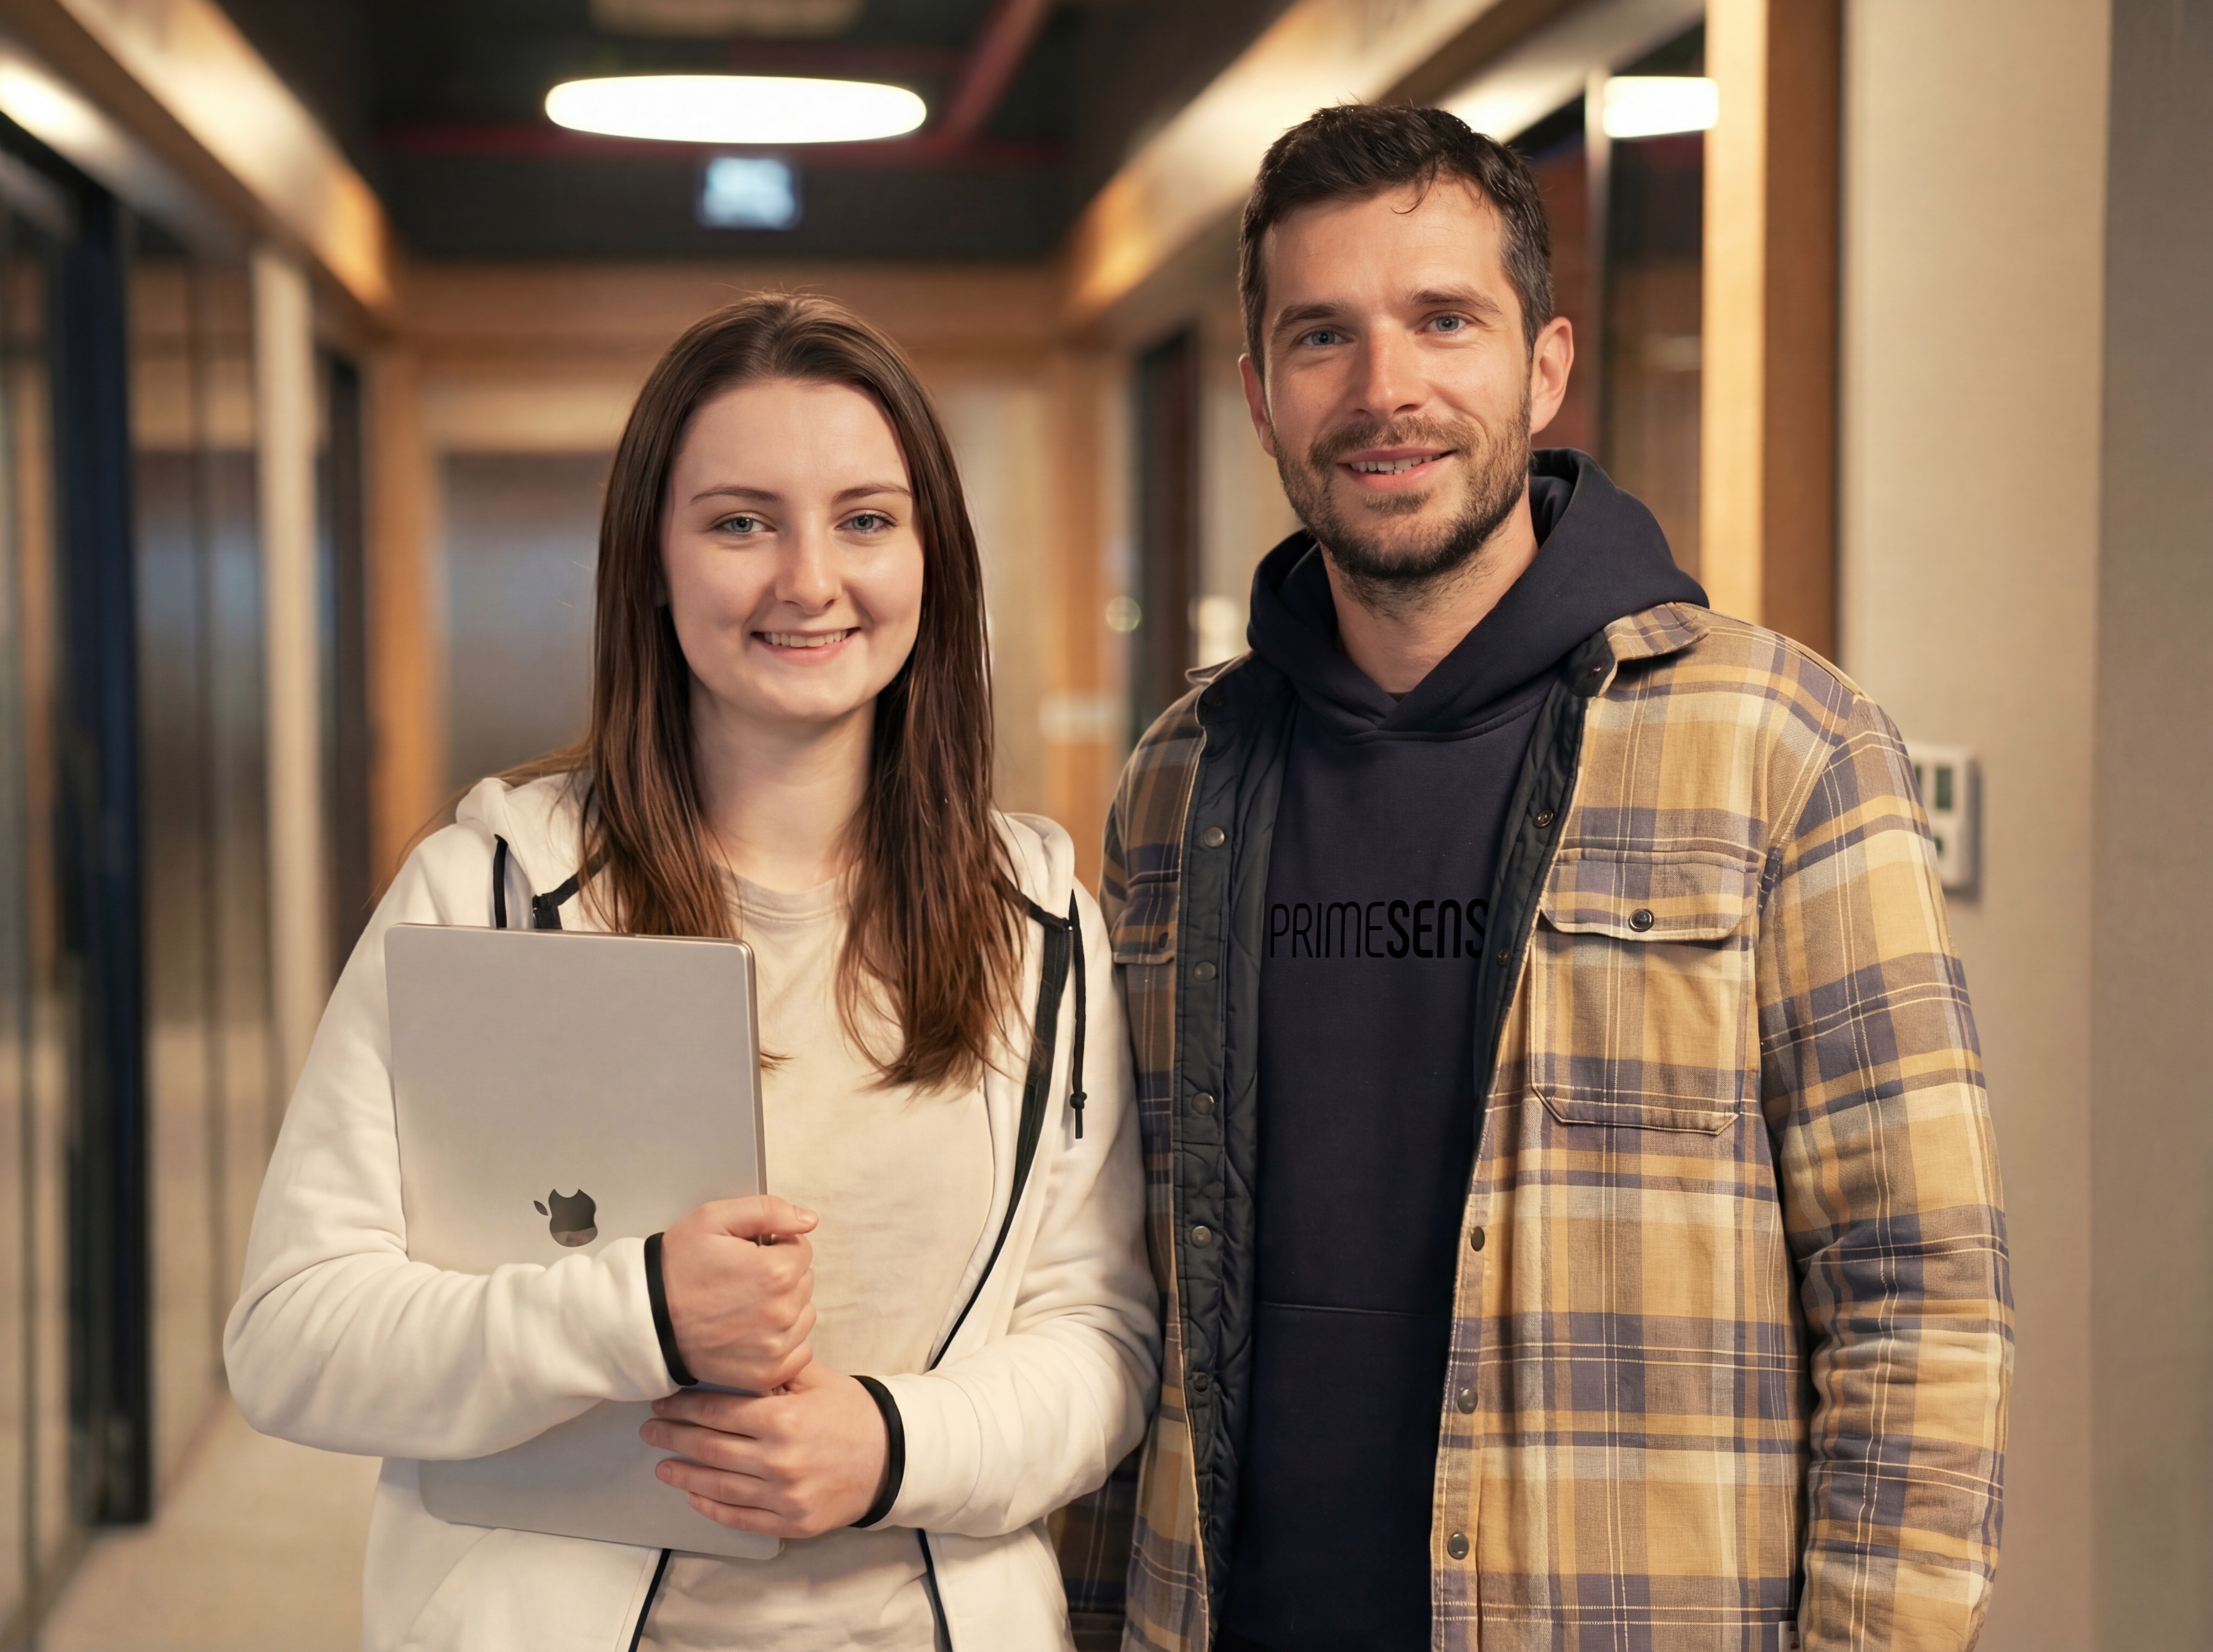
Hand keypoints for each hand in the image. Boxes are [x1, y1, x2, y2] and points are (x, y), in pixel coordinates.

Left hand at [641, 1362, 890, 1538]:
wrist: (892, 1458)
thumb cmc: (852, 1413)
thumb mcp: (817, 1379)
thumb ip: (775, 1370)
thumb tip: (731, 1357)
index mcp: (782, 1419)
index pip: (717, 1411)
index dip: (684, 1406)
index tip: (663, 1402)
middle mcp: (778, 1460)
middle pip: (710, 1448)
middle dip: (673, 1436)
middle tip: (650, 1429)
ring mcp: (783, 1496)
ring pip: (717, 1486)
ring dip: (683, 1474)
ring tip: (662, 1465)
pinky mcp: (790, 1523)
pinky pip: (739, 1518)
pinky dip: (711, 1507)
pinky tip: (693, 1496)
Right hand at [659, 1196, 818, 1391]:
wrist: (645, 1319)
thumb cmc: (676, 1268)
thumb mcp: (714, 1219)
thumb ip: (768, 1210)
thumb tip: (808, 1219)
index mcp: (775, 1272)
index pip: (801, 1249)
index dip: (775, 1246)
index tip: (749, 1255)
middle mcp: (781, 1312)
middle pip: (804, 1282)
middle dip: (781, 1275)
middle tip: (742, 1280)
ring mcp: (774, 1347)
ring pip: (804, 1315)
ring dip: (784, 1307)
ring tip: (745, 1305)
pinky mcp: (766, 1373)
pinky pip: (799, 1351)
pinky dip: (784, 1341)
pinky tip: (756, 1331)